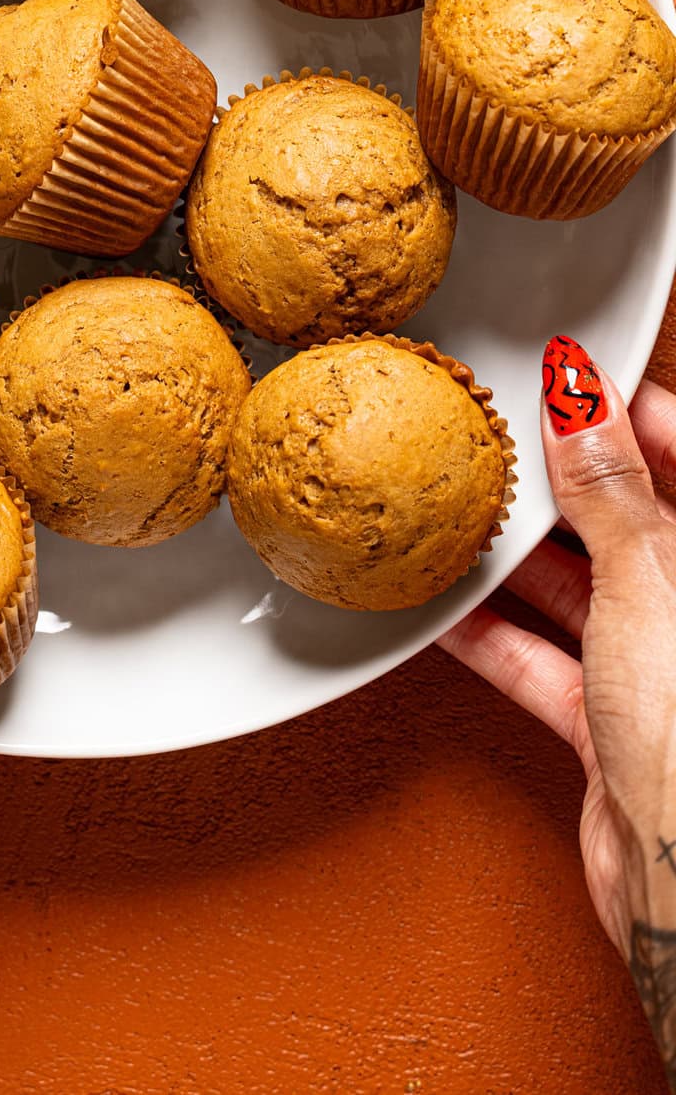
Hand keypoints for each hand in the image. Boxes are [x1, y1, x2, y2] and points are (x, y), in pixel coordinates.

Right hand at [440, 341, 675, 1087]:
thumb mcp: (645, 582)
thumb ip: (608, 492)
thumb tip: (582, 407)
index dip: (632, 413)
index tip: (570, 379)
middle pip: (632, 523)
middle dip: (566, 487)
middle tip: (502, 443)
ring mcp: (663, 670)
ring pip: (585, 590)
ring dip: (521, 561)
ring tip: (462, 516)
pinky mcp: (618, 724)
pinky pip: (548, 660)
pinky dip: (497, 636)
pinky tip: (448, 610)